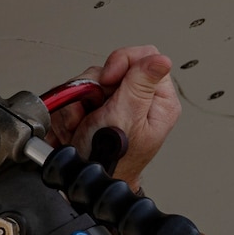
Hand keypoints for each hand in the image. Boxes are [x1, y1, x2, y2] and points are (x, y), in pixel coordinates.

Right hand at [47, 45, 179, 187]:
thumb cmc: (113, 158)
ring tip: (83, 126)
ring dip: (78, 105)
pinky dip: (71, 112)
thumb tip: (162, 59)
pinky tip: (77, 128)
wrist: (91, 179)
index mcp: (159, 100)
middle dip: (93, 90)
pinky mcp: (99, 108)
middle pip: (112, 68)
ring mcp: (119, 103)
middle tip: (93, 112)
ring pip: (91, 82)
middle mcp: (141, 98)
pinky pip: (78, 96)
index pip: (145, 55)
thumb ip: (141, 84)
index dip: (121, 63)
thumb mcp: (126, 117)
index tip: (109, 81)